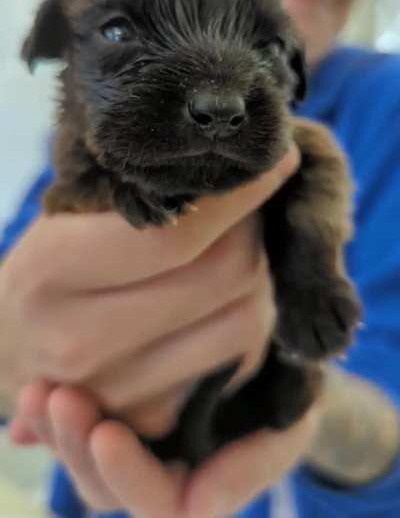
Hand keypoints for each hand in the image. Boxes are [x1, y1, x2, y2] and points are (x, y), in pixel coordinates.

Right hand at [2, 147, 298, 433]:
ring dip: (262, 275)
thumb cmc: (50, 267)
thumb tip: (226, 164)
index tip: (278, 161)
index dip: (242, 195)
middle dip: (257, 230)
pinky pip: (237, 360)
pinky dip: (247, 318)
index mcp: (52, 268)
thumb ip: (136, 194)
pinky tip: (229, 294)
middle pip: (225, 277)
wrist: (9, 345)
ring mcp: (113, 392)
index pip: (178, 234)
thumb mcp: (68, 216)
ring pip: (245, 323)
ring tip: (244, 247)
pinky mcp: (147, 420)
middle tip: (257, 204)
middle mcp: (77, 339)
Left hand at [13, 382, 318, 516]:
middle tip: (58, 399)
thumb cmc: (287, 388)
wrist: (271, 346)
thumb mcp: (289, 420)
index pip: (157, 501)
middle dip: (76, 446)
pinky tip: (31, 389)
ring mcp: (131, 439)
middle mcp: (157, 469)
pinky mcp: (111, 405)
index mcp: (196, 483)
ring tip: (37, 390)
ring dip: (55, 427)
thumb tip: (196, 505)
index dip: (128, 475)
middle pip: (104, 483)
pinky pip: (71, 422)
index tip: (106, 434)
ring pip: (80, 454)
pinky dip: (46, 414)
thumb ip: (254, 464)